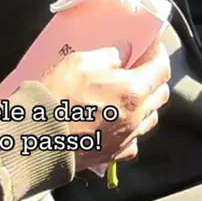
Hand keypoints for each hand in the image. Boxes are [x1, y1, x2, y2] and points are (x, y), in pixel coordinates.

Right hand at [41, 42, 170, 172]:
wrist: (40, 136)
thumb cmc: (58, 97)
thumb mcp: (80, 62)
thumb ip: (108, 55)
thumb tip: (122, 52)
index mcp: (133, 90)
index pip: (161, 68)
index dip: (158, 54)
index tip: (151, 47)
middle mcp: (136, 116)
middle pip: (160, 94)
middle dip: (154, 78)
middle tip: (140, 67)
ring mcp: (126, 137)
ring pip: (150, 118)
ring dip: (145, 103)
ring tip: (129, 93)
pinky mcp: (114, 154)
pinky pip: (133, 139)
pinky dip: (130, 128)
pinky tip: (118, 121)